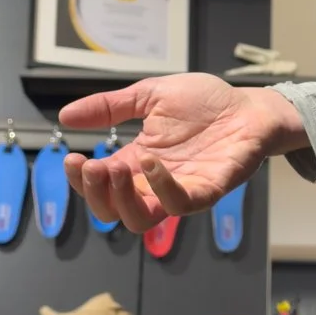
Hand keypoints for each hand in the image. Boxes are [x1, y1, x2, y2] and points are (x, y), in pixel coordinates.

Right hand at [57, 74, 308, 233]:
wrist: (250, 105)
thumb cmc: (206, 103)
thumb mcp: (149, 95)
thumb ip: (110, 106)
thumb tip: (65, 116)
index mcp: (137, 162)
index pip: (99, 186)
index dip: (80, 180)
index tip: (73, 157)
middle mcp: (155, 183)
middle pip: (113, 212)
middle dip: (95, 193)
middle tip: (92, 167)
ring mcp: (181, 189)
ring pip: (141, 219)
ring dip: (121, 199)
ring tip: (115, 167)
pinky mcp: (208, 190)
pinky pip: (181, 205)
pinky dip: (162, 188)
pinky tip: (152, 162)